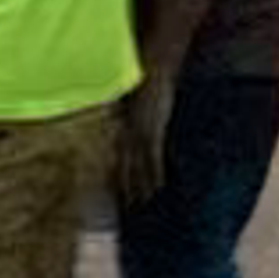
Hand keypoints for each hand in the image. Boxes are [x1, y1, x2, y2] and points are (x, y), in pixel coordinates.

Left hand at [115, 75, 175, 212]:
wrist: (153, 70)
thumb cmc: (145, 80)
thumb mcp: (133, 98)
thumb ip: (127, 110)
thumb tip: (121, 117)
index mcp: (124, 126)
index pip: (120, 157)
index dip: (120, 175)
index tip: (121, 192)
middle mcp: (128, 133)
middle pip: (126, 166)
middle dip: (127, 187)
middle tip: (129, 207)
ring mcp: (140, 134)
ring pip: (139, 167)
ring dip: (141, 186)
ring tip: (143, 204)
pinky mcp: (153, 131)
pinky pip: (153, 159)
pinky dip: (154, 174)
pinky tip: (158, 188)